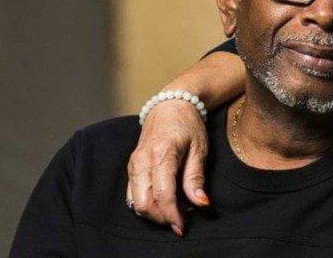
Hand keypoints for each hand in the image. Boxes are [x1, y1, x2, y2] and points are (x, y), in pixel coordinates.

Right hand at [126, 99, 210, 235]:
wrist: (170, 105)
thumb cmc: (188, 125)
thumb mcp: (200, 149)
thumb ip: (196, 178)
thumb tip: (201, 203)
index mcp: (161, 155)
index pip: (163, 195)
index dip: (172, 215)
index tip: (183, 226)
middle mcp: (142, 161)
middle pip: (144, 203)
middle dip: (162, 217)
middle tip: (183, 218)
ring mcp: (133, 164)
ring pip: (135, 202)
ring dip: (154, 212)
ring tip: (177, 209)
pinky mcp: (131, 166)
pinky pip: (132, 194)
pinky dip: (147, 203)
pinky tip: (165, 201)